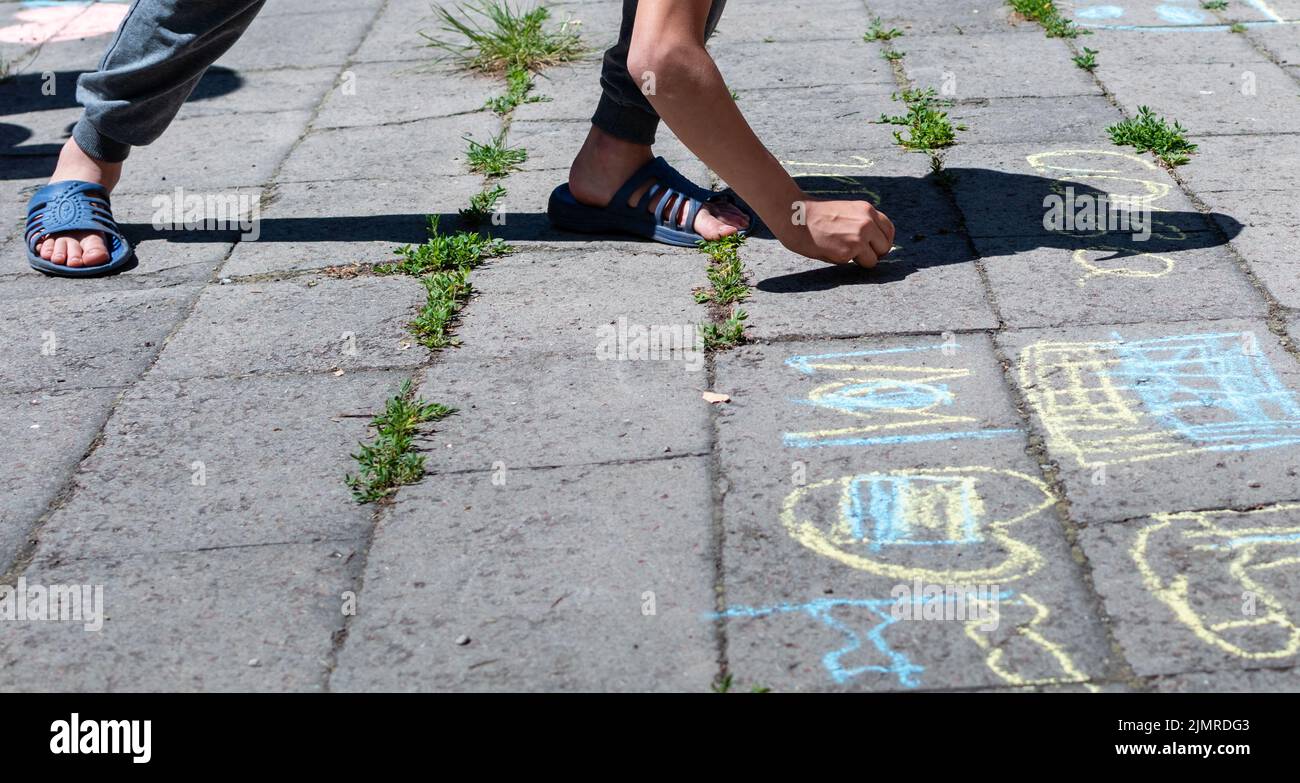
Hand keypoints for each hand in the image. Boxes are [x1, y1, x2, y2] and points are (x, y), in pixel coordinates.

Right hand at [778, 198, 895, 267]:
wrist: (795, 216)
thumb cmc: (815, 215)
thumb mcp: (846, 211)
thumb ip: (862, 223)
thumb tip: (872, 244)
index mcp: (867, 210)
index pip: (889, 230)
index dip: (881, 241)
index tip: (873, 246)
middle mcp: (867, 223)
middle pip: (885, 247)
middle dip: (873, 253)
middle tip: (857, 253)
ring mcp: (859, 238)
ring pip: (873, 260)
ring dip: (860, 260)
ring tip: (841, 251)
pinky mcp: (848, 252)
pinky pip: (854, 264)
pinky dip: (844, 261)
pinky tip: (830, 251)